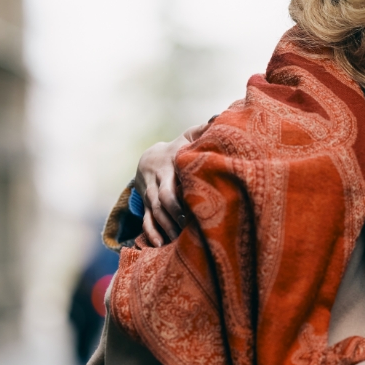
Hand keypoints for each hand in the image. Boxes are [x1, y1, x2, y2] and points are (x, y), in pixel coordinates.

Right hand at [133, 122, 206, 245]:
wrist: (149, 157)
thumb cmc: (179, 148)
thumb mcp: (188, 137)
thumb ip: (203, 130)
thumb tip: (219, 119)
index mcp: (169, 164)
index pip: (174, 181)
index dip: (183, 195)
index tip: (198, 206)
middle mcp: (157, 180)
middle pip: (162, 199)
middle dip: (174, 214)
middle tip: (189, 228)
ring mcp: (149, 194)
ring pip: (154, 212)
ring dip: (166, 227)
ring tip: (179, 241)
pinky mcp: (146, 205)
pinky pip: (145, 221)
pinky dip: (151, 233)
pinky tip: (160, 246)